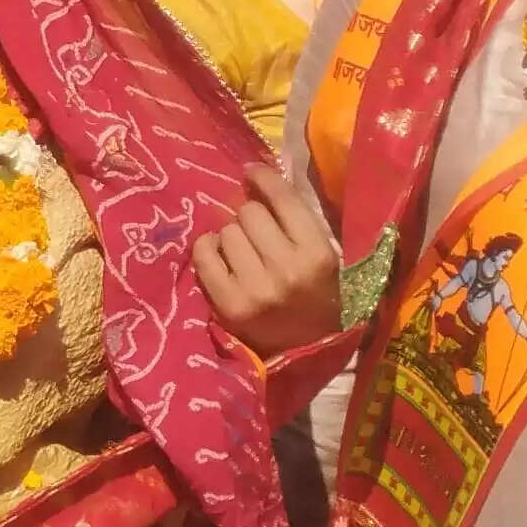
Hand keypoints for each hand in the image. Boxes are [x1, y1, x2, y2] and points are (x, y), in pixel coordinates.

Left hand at [192, 159, 346, 356]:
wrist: (306, 355)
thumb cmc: (315, 300)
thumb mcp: (321, 259)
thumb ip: (297, 222)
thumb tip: (257, 175)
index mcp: (319, 255)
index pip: (284, 199)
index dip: (263, 179)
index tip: (251, 172)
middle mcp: (288, 269)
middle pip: (249, 212)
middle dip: (249, 217)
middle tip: (254, 234)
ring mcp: (256, 288)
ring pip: (226, 231)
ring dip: (230, 236)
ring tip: (243, 254)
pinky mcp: (229, 304)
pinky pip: (204, 254)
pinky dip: (207, 250)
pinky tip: (220, 258)